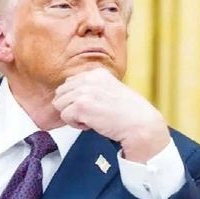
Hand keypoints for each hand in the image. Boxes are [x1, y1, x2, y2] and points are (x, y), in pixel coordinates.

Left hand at [52, 68, 170, 162]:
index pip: (70, 83)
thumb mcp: (110, 91)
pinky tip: (92, 124)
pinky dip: (76, 124)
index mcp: (97, 73)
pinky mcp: (81, 105)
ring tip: (91, 119)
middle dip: (71, 106)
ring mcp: (85, 91)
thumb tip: (69, 96)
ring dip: (72, 115)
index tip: (92, 107)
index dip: (76, 99)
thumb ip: (91, 89)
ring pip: (59, 104)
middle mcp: (89, 78)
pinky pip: (64, 117)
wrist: (140, 124)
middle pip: (60, 93)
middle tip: (90, 114)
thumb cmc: (128, 113)